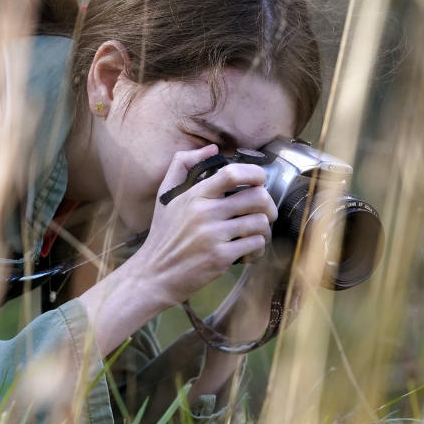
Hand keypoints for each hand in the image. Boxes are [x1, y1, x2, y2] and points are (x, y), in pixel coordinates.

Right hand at [129, 145, 278, 306]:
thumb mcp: (166, 196)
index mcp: (194, 195)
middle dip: (268, 205)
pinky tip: (247, 252)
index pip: (232, 174)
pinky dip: (257, 248)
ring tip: (255, 234)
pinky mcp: (220, 257)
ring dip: (264, 229)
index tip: (260, 180)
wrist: (155, 274)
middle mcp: (204, 213)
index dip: (255, 173)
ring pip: (260, 222)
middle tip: (265, 213)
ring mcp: (213, 235)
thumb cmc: (164, 234)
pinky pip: (255, 245)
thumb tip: (212, 148)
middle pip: (256, 197)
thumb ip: (182, 165)